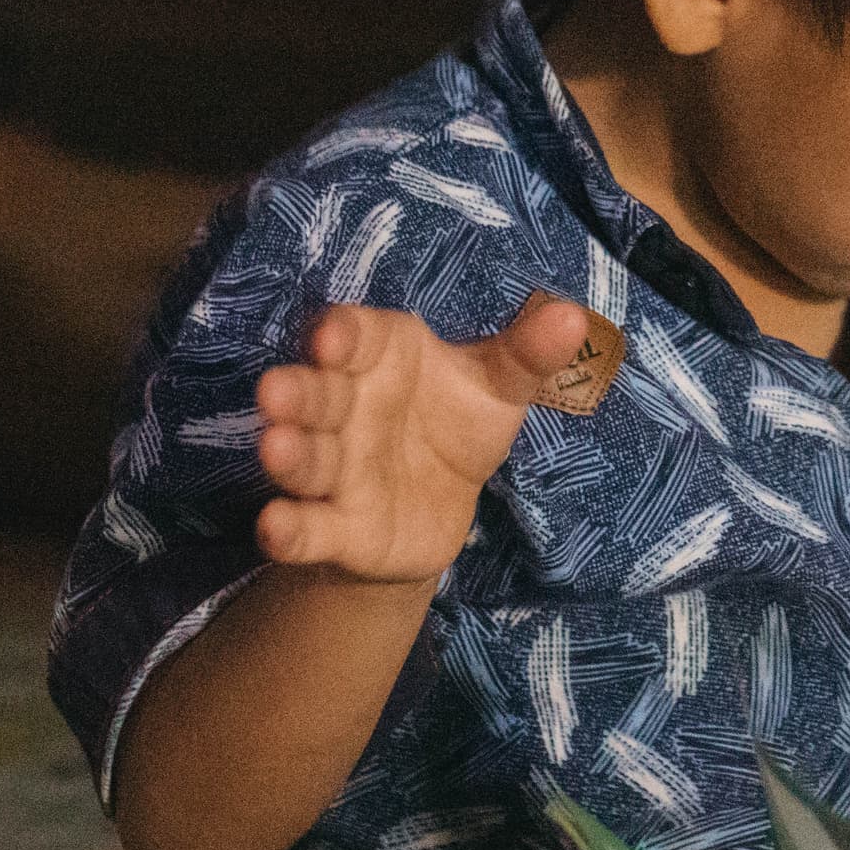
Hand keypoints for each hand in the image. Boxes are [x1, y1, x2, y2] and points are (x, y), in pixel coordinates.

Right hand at [250, 294, 593, 583]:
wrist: (438, 511)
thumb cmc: (458, 425)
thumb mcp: (498, 387)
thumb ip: (527, 354)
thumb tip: (574, 320)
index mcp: (380, 357)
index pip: (354, 336)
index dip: (340, 335)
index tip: (332, 338)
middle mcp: (345, 408)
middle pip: (315, 395)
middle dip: (295, 395)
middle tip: (275, 392)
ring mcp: (335, 470)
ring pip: (305, 459)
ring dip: (289, 455)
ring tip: (276, 448)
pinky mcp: (335, 530)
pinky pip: (306, 529)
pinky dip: (288, 530)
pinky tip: (274, 528)